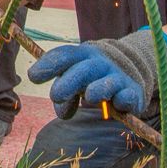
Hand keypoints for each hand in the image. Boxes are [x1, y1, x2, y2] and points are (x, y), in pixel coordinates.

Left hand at [27, 28, 166, 118]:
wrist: (130, 71)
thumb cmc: (91, 78)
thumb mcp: (75, 83)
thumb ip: (65, 96)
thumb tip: (63, 112)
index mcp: (82, 56)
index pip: (65, 55)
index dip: (49, 64)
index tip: (33, 76)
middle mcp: (100, 64)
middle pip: (84, 69)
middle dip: (69, 81)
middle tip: (55, 95)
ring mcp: (117, 77)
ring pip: (107, 82)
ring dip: (99, 88)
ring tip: (90, 97)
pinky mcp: (132, 93)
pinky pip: (128, 96)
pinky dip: (123, 99)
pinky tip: (118, 103)